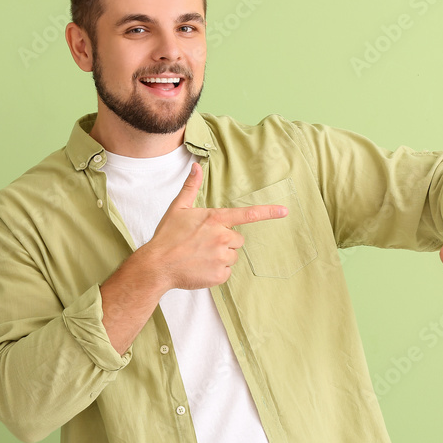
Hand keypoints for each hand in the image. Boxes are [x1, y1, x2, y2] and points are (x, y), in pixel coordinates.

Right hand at [142, 162, 287, 289]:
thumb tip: (196, 167)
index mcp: (215, 219)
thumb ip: (191, 187)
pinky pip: (226, 272)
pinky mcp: (219, 274)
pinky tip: (200, 268)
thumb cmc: (167, 237)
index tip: (284, 211)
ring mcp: (221, 256)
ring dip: (220, 257)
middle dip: (224, 241)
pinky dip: (216, 272)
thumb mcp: (178, 208)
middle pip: (237, 239)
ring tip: (199, 256)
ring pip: (232, 256)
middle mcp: (222, 236)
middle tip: (203, 244)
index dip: (268, 212)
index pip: (247, 214)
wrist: (157, 265)